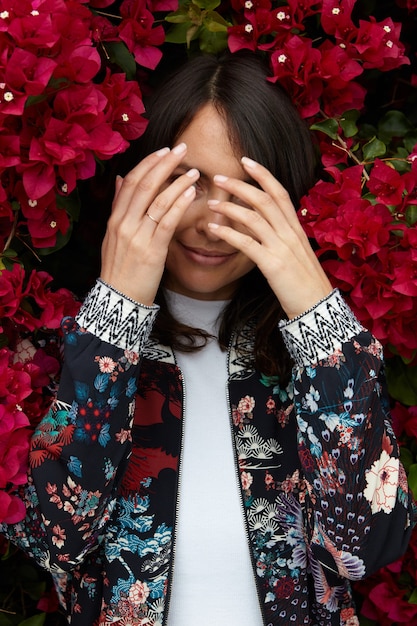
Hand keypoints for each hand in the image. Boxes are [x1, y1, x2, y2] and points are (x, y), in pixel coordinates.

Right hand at [100, 143, 199, 304]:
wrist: (120, 299)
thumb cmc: (121, 268)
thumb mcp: (113, 235)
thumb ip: (118, 206)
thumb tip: (121, 180)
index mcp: (115, 218)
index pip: (131, 182)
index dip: (148, 163)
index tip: (164, 150)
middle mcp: (124, 223)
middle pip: (145, 185)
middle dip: (165, 163)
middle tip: (182, 148)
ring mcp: (137, 236)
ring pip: (158, 200)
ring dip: (177, 182)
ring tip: (194, 171)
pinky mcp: (152, 250)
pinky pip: (167, 221)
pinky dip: (179, 204)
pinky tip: (190, 193)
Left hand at [207, 157, 331, 319]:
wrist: (317, 307)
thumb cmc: (305, 283)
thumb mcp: (298, 254)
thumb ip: (284, 238)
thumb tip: (267, 226)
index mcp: (296, 229)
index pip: (280, 193)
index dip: (263, 175)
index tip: (246, 161)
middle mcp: (290, 233)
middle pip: (264, 199)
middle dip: (239, 185)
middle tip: (218, 177)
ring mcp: (282, 248)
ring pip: (253, 217)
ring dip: (229, 207)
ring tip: (210, 203)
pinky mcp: (272, 265)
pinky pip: (246, 244)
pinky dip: (228, 233)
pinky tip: (213, 229)